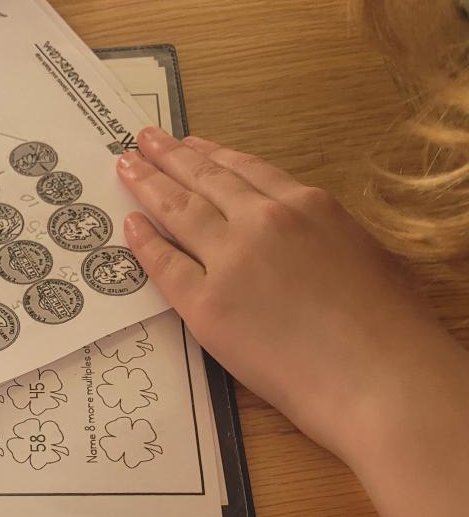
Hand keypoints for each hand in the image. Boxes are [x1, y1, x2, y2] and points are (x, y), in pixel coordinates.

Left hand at [117, 127, 460, 467]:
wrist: (379, 378)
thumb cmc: (390, 329)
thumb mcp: (365, 253)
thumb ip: (325, 235)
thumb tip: (305, 239)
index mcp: (309, 205)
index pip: (248, 169)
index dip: (213, 154)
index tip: (190, 143)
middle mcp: (265, 221)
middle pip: (205, 179)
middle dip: (170, 156)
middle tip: (143, 138)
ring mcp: (232, 260)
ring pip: (179, 210)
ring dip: (148, 184)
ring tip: (126, 166)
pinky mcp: (207, 305)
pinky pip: (164, 266)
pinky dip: (143, 242)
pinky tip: (129, 226)